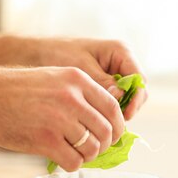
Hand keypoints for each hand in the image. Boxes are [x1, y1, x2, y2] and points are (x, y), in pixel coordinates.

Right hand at [0, 66, 123, 171]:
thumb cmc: (17, 91)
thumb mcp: (54, 79)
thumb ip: (79, 96)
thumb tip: (104, 123)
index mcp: (77, 80)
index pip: (113, 107)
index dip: (117, 126)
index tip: (112, 136)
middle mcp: (72, 98)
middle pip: (107, 131)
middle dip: (104, 146)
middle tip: (92, 150)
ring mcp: (60, 120)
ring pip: (93, 148)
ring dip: (87, 157)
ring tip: (75, 154)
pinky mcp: (46, 141)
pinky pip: (74, 162)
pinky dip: (72, 165)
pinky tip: (63, 160)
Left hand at [33, 37, 147, 119]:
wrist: (38, 53)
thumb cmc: (58, 53)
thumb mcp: (81, 68)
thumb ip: (101, 82)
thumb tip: (120, 96)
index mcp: (120, 52)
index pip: (139, 79)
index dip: (136, 99)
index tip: (124, 114)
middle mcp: (120, 64)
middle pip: (136, 92)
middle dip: (128, 109)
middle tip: (114, 125)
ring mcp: (113, 76)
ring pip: (126, 100)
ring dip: (117, 113)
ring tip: (103, 125)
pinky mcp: (103, 86)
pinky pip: (112, 102)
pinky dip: (107, 112)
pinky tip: (96, 122)